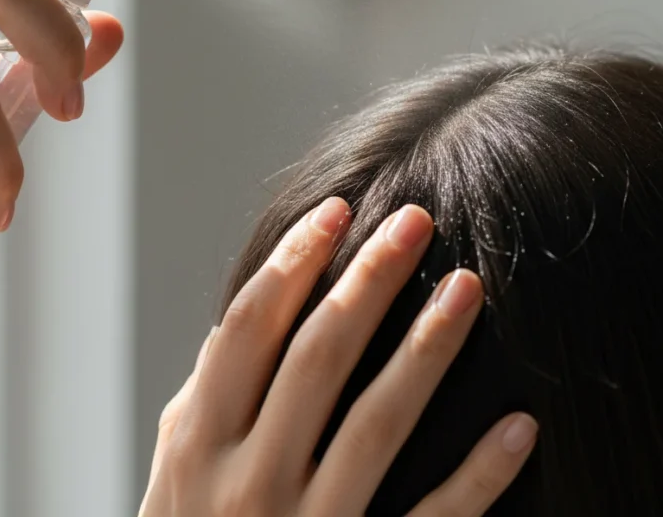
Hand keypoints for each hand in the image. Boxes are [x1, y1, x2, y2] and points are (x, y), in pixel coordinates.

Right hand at [140, 200, 537, 515]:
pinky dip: (476, 478)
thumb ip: (201, 398)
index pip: (250, 328)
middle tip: (414, 220)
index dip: (292, 262)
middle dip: (368, 280)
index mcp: (200, 443)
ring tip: (467, 287)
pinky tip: (517, 427)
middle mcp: (248, 481)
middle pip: (317, 356)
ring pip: (376, 425)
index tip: (336, 211)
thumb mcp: (174, 474)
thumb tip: (233, 324)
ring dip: (427, 351)